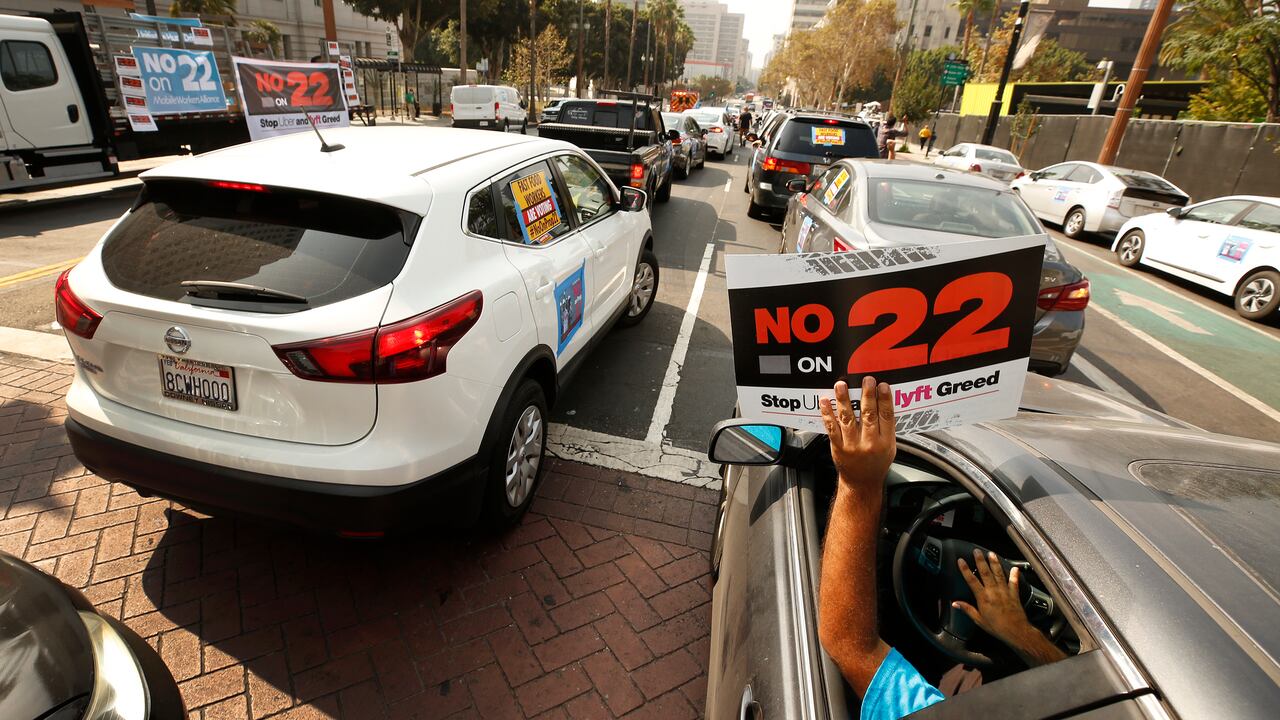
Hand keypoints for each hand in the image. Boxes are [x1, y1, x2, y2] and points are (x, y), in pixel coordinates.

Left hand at [819, 377, 895, 496]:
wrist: (861, 483)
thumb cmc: (876, 464)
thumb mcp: (890, 448)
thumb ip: (887, 428)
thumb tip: (884, 403)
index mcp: (885, 442)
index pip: (887, 417)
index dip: (885, 400)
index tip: (882, 386)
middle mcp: (869, 443)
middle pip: (868, 415)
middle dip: (867, 395)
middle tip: (866, 380)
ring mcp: (852, 445)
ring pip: (848, 419)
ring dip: (844, 400)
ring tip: (841, 385)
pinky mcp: (837, 447)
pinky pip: (831, 428)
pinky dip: (827, 414)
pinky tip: (825, 402)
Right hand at [953, 550, 1066, 666]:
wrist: (1015, 631)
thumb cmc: (997, 627)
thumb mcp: (979, 620)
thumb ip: (967, 609)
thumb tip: (956, 603)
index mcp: (983, 598)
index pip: (971, 580)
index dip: (965, 569)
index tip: (961, 561)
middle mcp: (993, 592)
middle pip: (985, 572)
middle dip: (980, 560)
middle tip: (977, 551)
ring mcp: (1004, 591)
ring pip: (998, 573)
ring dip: (994, 563)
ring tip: (991, 554)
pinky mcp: (1014, 594)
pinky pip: (1014, 582)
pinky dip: (1014, 574)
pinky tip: (1014, 568)